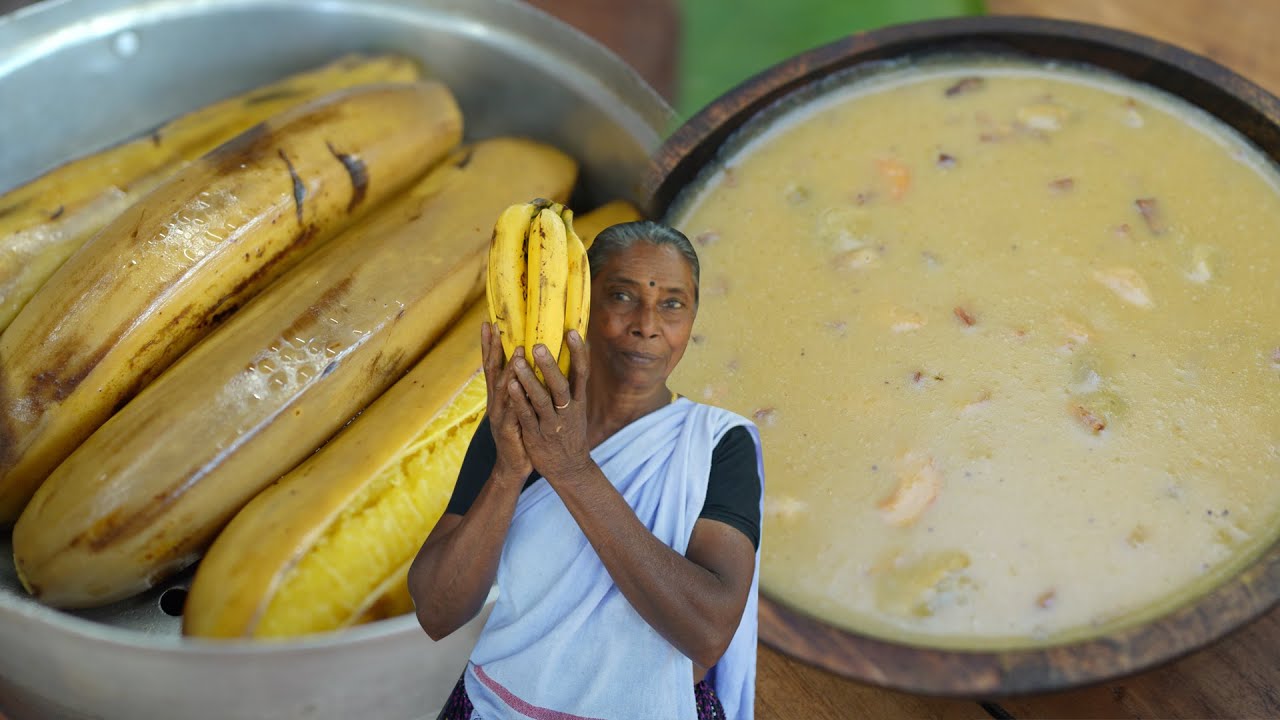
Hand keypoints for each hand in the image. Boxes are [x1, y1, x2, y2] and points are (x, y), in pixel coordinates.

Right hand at [481, 321, 531, 484]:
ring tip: (516, 348)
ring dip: (508, 367)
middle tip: (494, 326)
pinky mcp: (506, 429)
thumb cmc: (519, 434)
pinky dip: (514, 395)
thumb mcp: (519, 408)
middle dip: (492, 347)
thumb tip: (522, 365)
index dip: (490, 345)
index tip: (490, 323)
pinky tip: (517, 383)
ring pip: (502, 387)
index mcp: (500, 396)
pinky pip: (511, 409)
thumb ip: (519, 388)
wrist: (513, 467)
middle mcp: (495, 402)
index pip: (493, 365)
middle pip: (491, 370)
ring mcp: (499, 415)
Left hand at [507, 330, 591, 482]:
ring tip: (517, 361)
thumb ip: (573, 387)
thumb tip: (576, 355)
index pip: (582, 373)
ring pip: (542, 400)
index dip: (579, 353)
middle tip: (538, 345)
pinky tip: (509, 386)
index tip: (573, 331)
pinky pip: (527, 416)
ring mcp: (552, 424)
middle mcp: (567, 411)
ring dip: (529, 380)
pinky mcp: (537, 436)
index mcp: (579, 402)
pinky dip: (519, 401)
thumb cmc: (570, 433)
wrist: (570, 468)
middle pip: (561, 385)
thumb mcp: (577, 410)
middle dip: (550, 366)